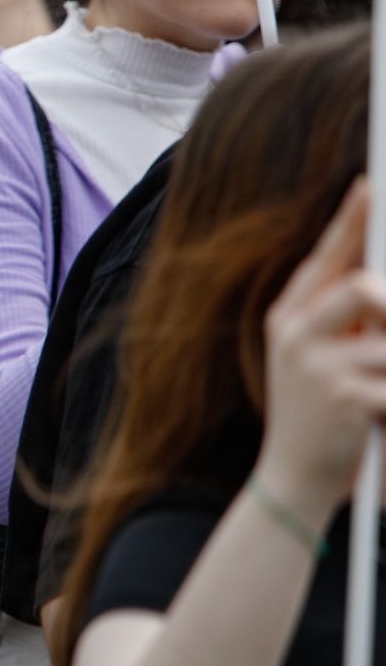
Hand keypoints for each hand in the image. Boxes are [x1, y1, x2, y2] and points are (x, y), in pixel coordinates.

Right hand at [256, 179, 385, 523]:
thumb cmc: (318, 415)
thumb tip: (375, 283)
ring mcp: (313, 363)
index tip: (369, 186)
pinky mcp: (340, 396)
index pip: (326, 257)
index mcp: (289, 317)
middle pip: (364, 286)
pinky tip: (377, 417)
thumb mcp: (317, 358)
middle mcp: (294, 332)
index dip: (351, 219)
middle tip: (383, 332)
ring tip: (376, 387)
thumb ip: (342, 319)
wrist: (292, 480)